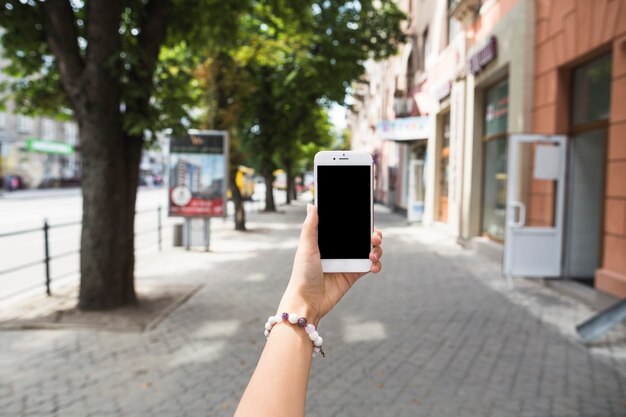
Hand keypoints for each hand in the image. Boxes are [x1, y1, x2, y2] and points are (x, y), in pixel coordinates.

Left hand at [278, 204, 382, 324]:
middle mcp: (339, 249)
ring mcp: (348, 262)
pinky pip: (370, 266)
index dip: (358, 221)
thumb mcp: (306, 248)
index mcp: (328, 240)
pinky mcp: (353, 275)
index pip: (347, 226)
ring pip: (369, 250)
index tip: (366, 216)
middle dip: (373, 234)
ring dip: (376, 250)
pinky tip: (373, 265)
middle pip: (362, 236)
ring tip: (372, 254)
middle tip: (374, 238)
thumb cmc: (302, 274)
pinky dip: (376, 264)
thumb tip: (312, 205)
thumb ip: (310, 227)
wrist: (307, 301)